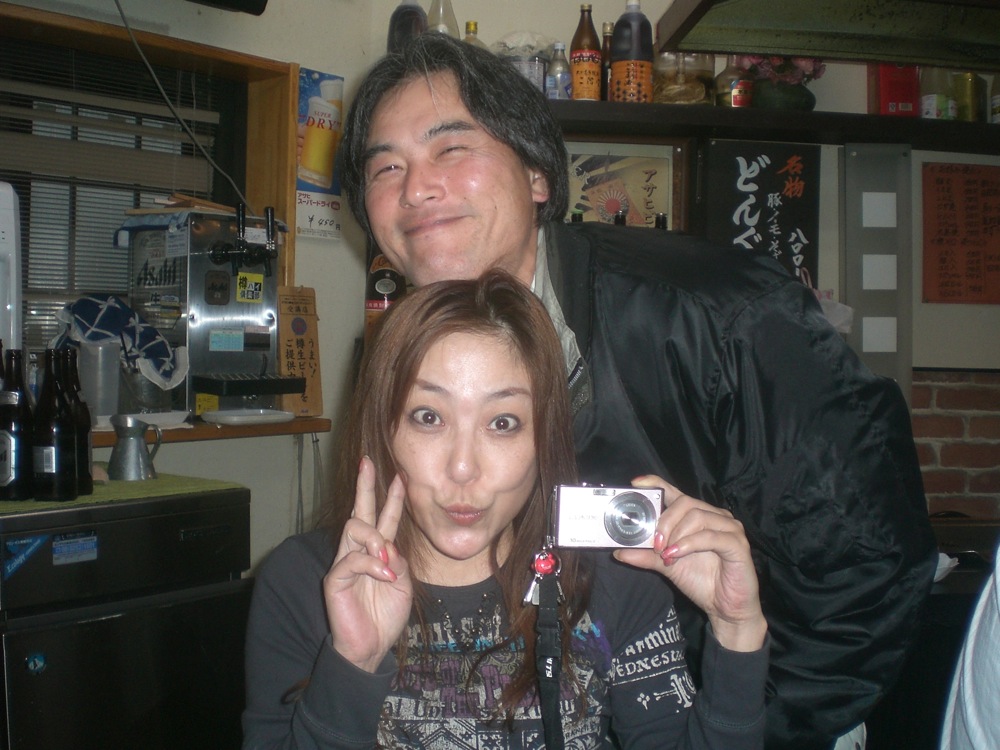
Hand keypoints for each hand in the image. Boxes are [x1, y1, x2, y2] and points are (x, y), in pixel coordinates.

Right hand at [324, 456, 412, 671]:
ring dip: (376, 539)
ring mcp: (344, 563)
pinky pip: (352, 560)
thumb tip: (391, 547)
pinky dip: (373, 565)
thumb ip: (400, 562)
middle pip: (359, 512)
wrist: (370, 648)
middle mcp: (358, 552)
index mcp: (377, 552)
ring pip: (353, 529)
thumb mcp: (403, 585)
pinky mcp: (334, 579)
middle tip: (368, 463)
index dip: (391, 498)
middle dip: (364, 486)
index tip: (400, 476)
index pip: (383, 518)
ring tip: (388, 559)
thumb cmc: (385, 616)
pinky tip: (386, 576)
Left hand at [614, 476, 766, 651]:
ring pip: (697, 516)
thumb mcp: (667, 566)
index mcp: (698, 516)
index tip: (636, 484)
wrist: (726, 608)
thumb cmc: (701, 582)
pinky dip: (689, 544)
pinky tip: (676, 555)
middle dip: (665, 522)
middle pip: (685, 503)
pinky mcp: (738, 544)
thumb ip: (646, 555)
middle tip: (655, 544)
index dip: (657, 483)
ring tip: (667, 555)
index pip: (677, 492)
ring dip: (676, 535)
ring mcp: (729, 528)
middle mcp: (715, 516)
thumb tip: (618, 551)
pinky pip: (710, 536)